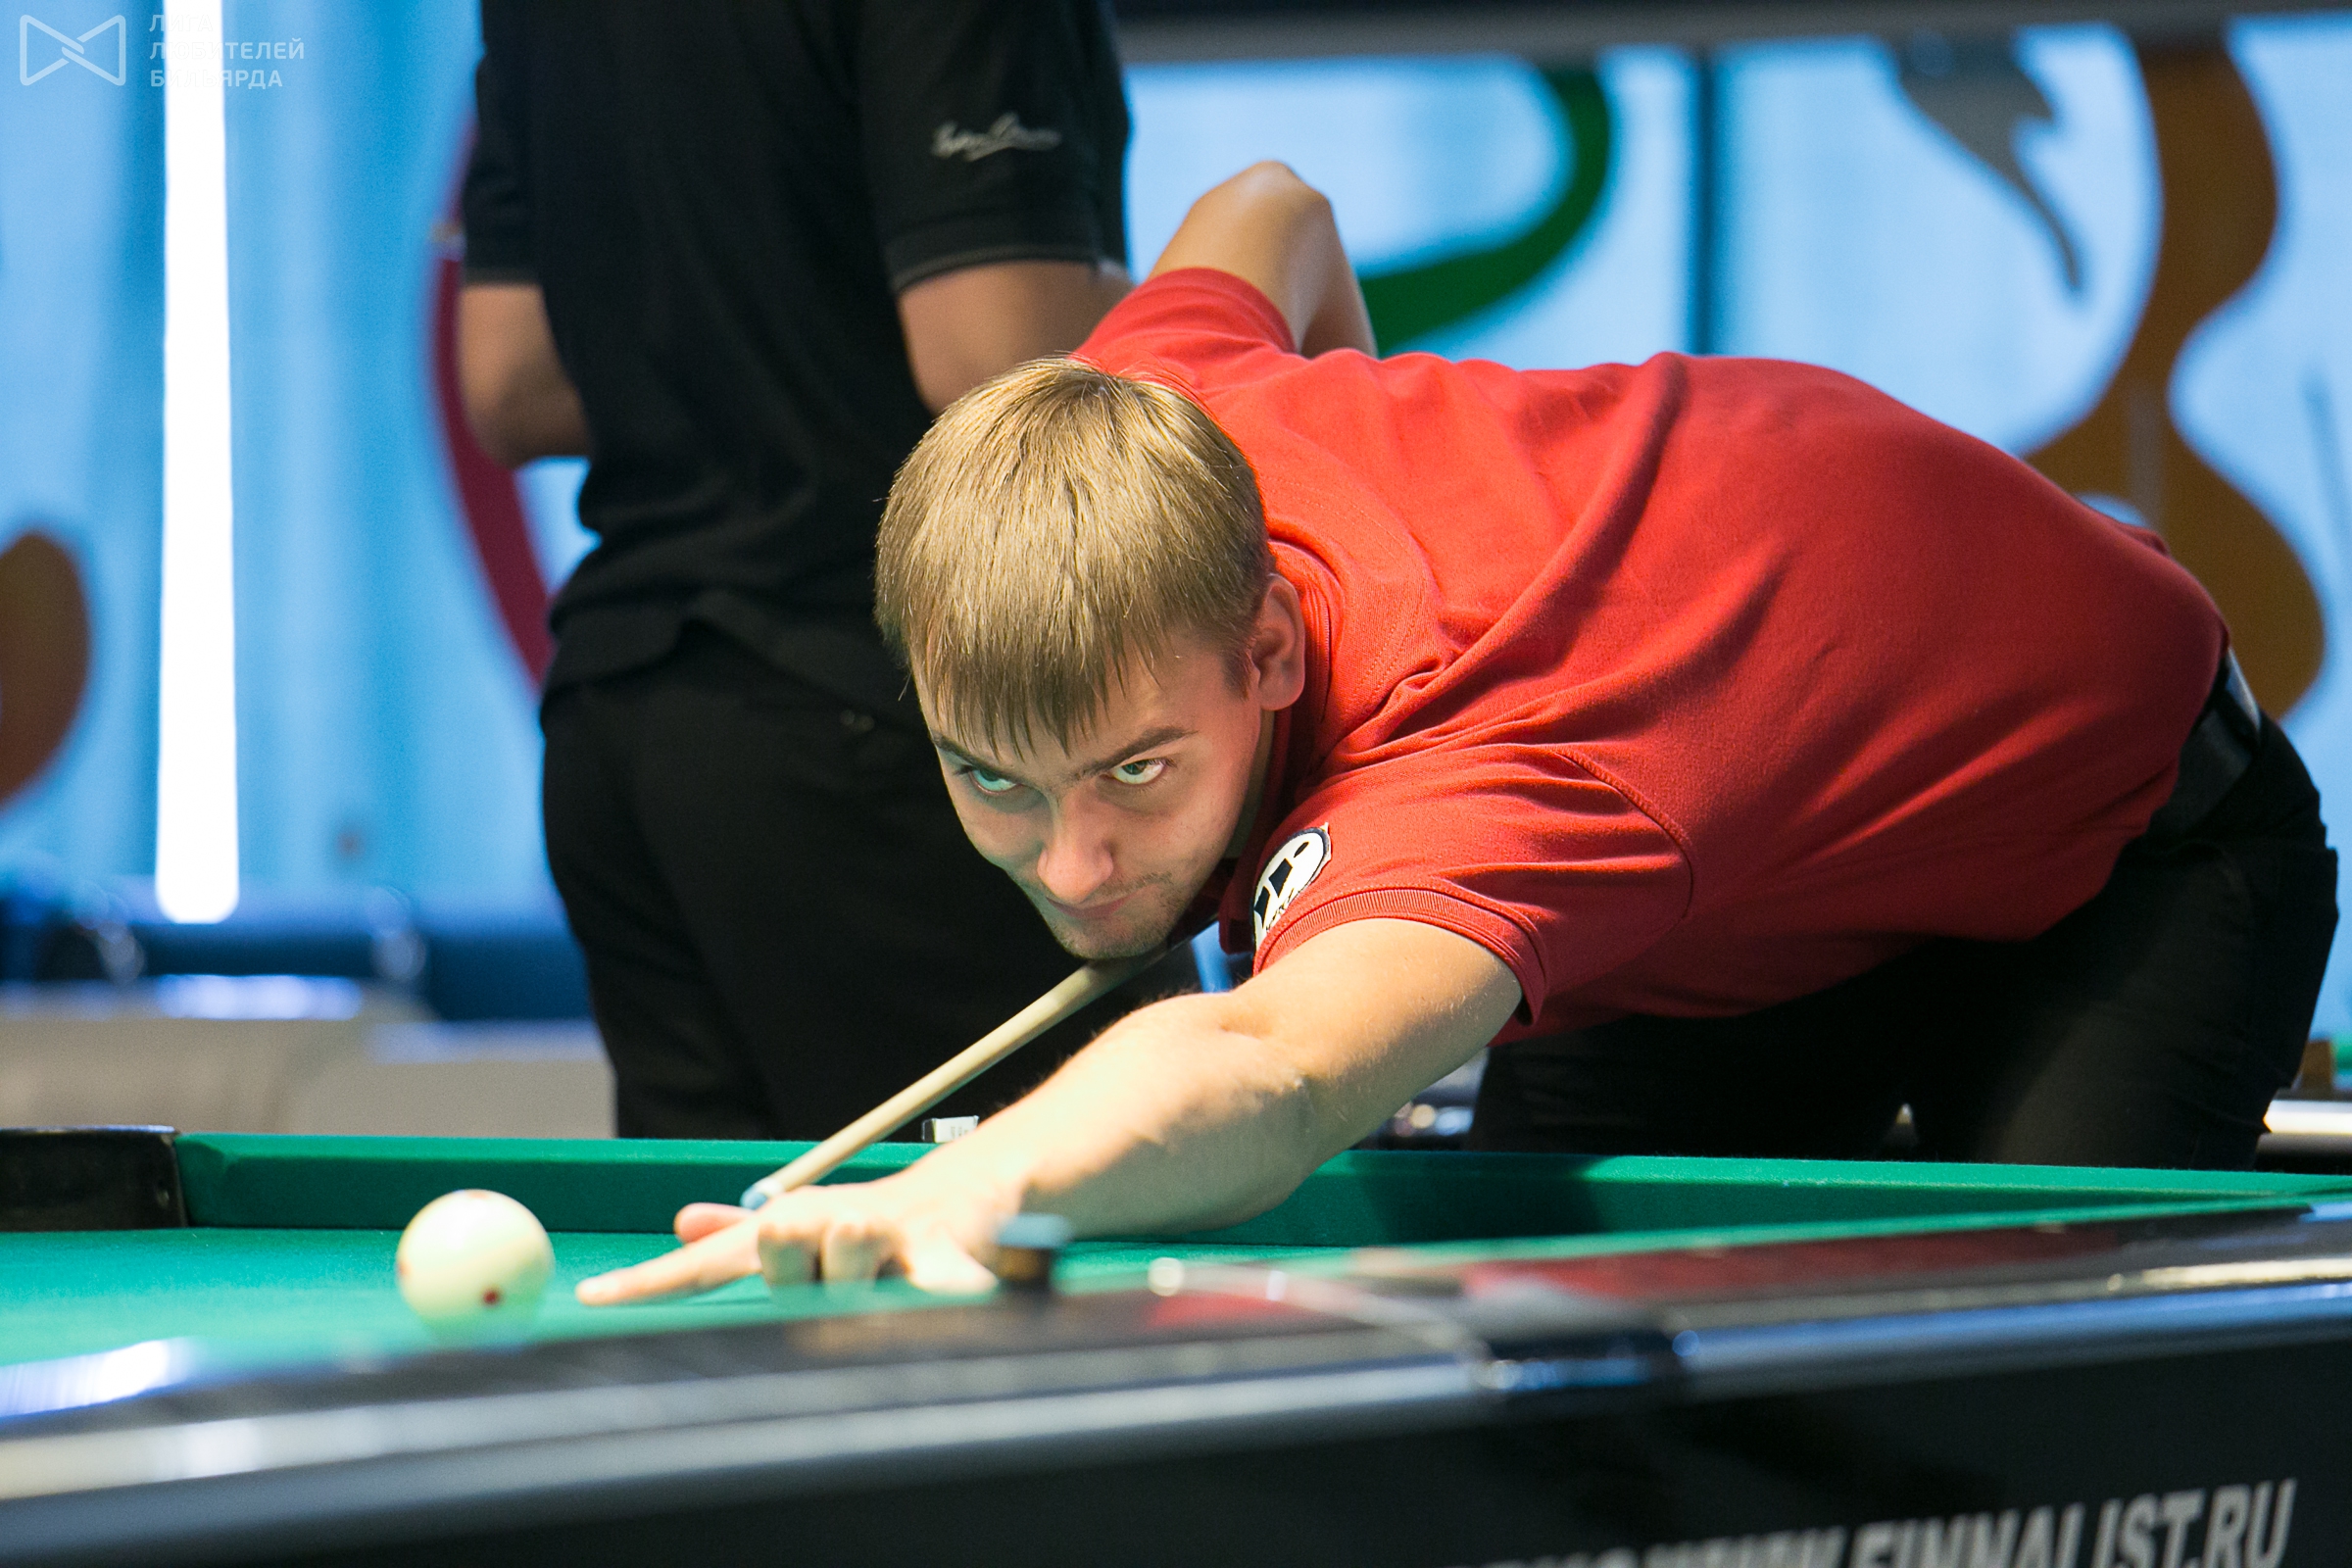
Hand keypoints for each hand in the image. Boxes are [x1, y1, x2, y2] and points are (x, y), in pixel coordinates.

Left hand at [574, 1170, 1013, 1304]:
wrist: (971, 1189)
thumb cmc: (880, 1226)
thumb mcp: (805, 1227)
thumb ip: (739, 1240)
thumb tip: (680, 1223)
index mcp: (786, 1225)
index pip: (708, 1263)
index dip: (651, 1281)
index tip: (593, 1300)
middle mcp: (825, 1218)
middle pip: (778, 1244)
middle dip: (796, 1269)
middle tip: (832, 1273)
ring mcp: (885, 1232)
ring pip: (847, 1255)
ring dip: (862, 1280)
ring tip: (889, 1277)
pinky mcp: (943, 1250)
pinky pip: (928, 1285)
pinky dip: (935, 1294)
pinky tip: (942, 1296)